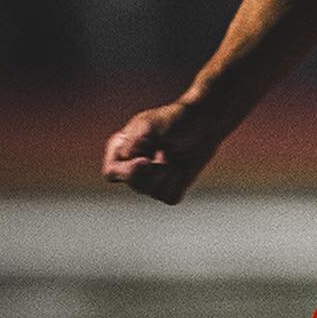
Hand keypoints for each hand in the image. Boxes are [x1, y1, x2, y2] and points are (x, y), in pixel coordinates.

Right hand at [103, 98, 225, 203]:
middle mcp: (132, 166)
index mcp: (121, 149)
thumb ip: (135, 142)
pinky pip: (170, 198)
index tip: (147, 161)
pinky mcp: (169, 187)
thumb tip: (127, 158)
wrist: (205, 124)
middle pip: (134, 185)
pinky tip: (182, 168)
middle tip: (166, 155)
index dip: (127, 172)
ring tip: (173, 157)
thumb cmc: (176, 119)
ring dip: (168, 175)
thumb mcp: (152, 126)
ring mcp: (150, 179)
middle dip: (154, 173)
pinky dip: (179, 184)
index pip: (111, 173)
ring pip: (152, 192)